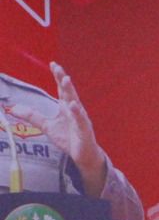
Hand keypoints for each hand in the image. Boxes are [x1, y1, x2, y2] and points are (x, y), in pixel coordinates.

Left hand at [6, 62, 107, 196]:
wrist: (83, 155)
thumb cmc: (68, 138)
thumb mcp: (47, 126)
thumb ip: (33, 116)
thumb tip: (14, 109)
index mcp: (66, 107)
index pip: (61, 89)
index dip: (58, 77)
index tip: (53, 64)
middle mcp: (75, 110)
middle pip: (68, 92)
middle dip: (63, 79)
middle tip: (58, 68)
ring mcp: (81, 119)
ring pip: (76, 102)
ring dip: (71, 91)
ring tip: (66, 80)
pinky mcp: (85, 129)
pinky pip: (81, 119)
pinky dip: (78, 112)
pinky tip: (74, 105)